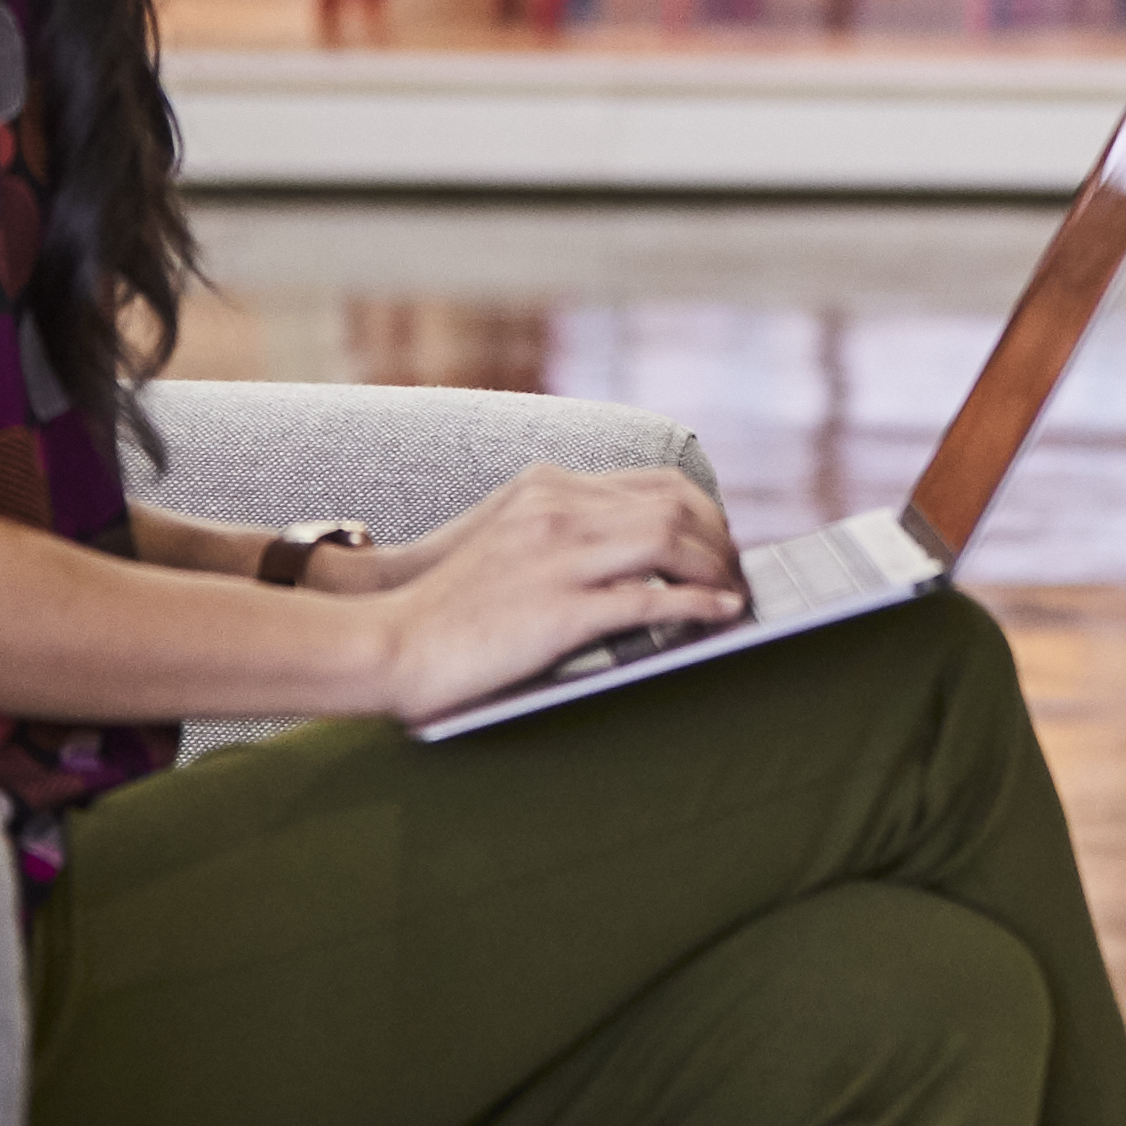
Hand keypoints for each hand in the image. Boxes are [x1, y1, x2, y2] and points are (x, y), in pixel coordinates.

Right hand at [359, 465, 750, 727]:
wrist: (387, 641)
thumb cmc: (448, 605)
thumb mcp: (508, 539)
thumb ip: (564, 530)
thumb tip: (635, 553)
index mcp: (546, 488)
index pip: (654, 483)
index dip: (701, 511)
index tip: (719, 540)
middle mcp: (557, 511)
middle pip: (674, 506)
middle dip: (719, 539)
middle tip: (738, 571)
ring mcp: (559, 558)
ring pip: (671, 542)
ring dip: (716, 568)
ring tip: (735, 593)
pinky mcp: (559, 610)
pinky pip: (650, 599)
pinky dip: (697, 604)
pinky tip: (720, 613)